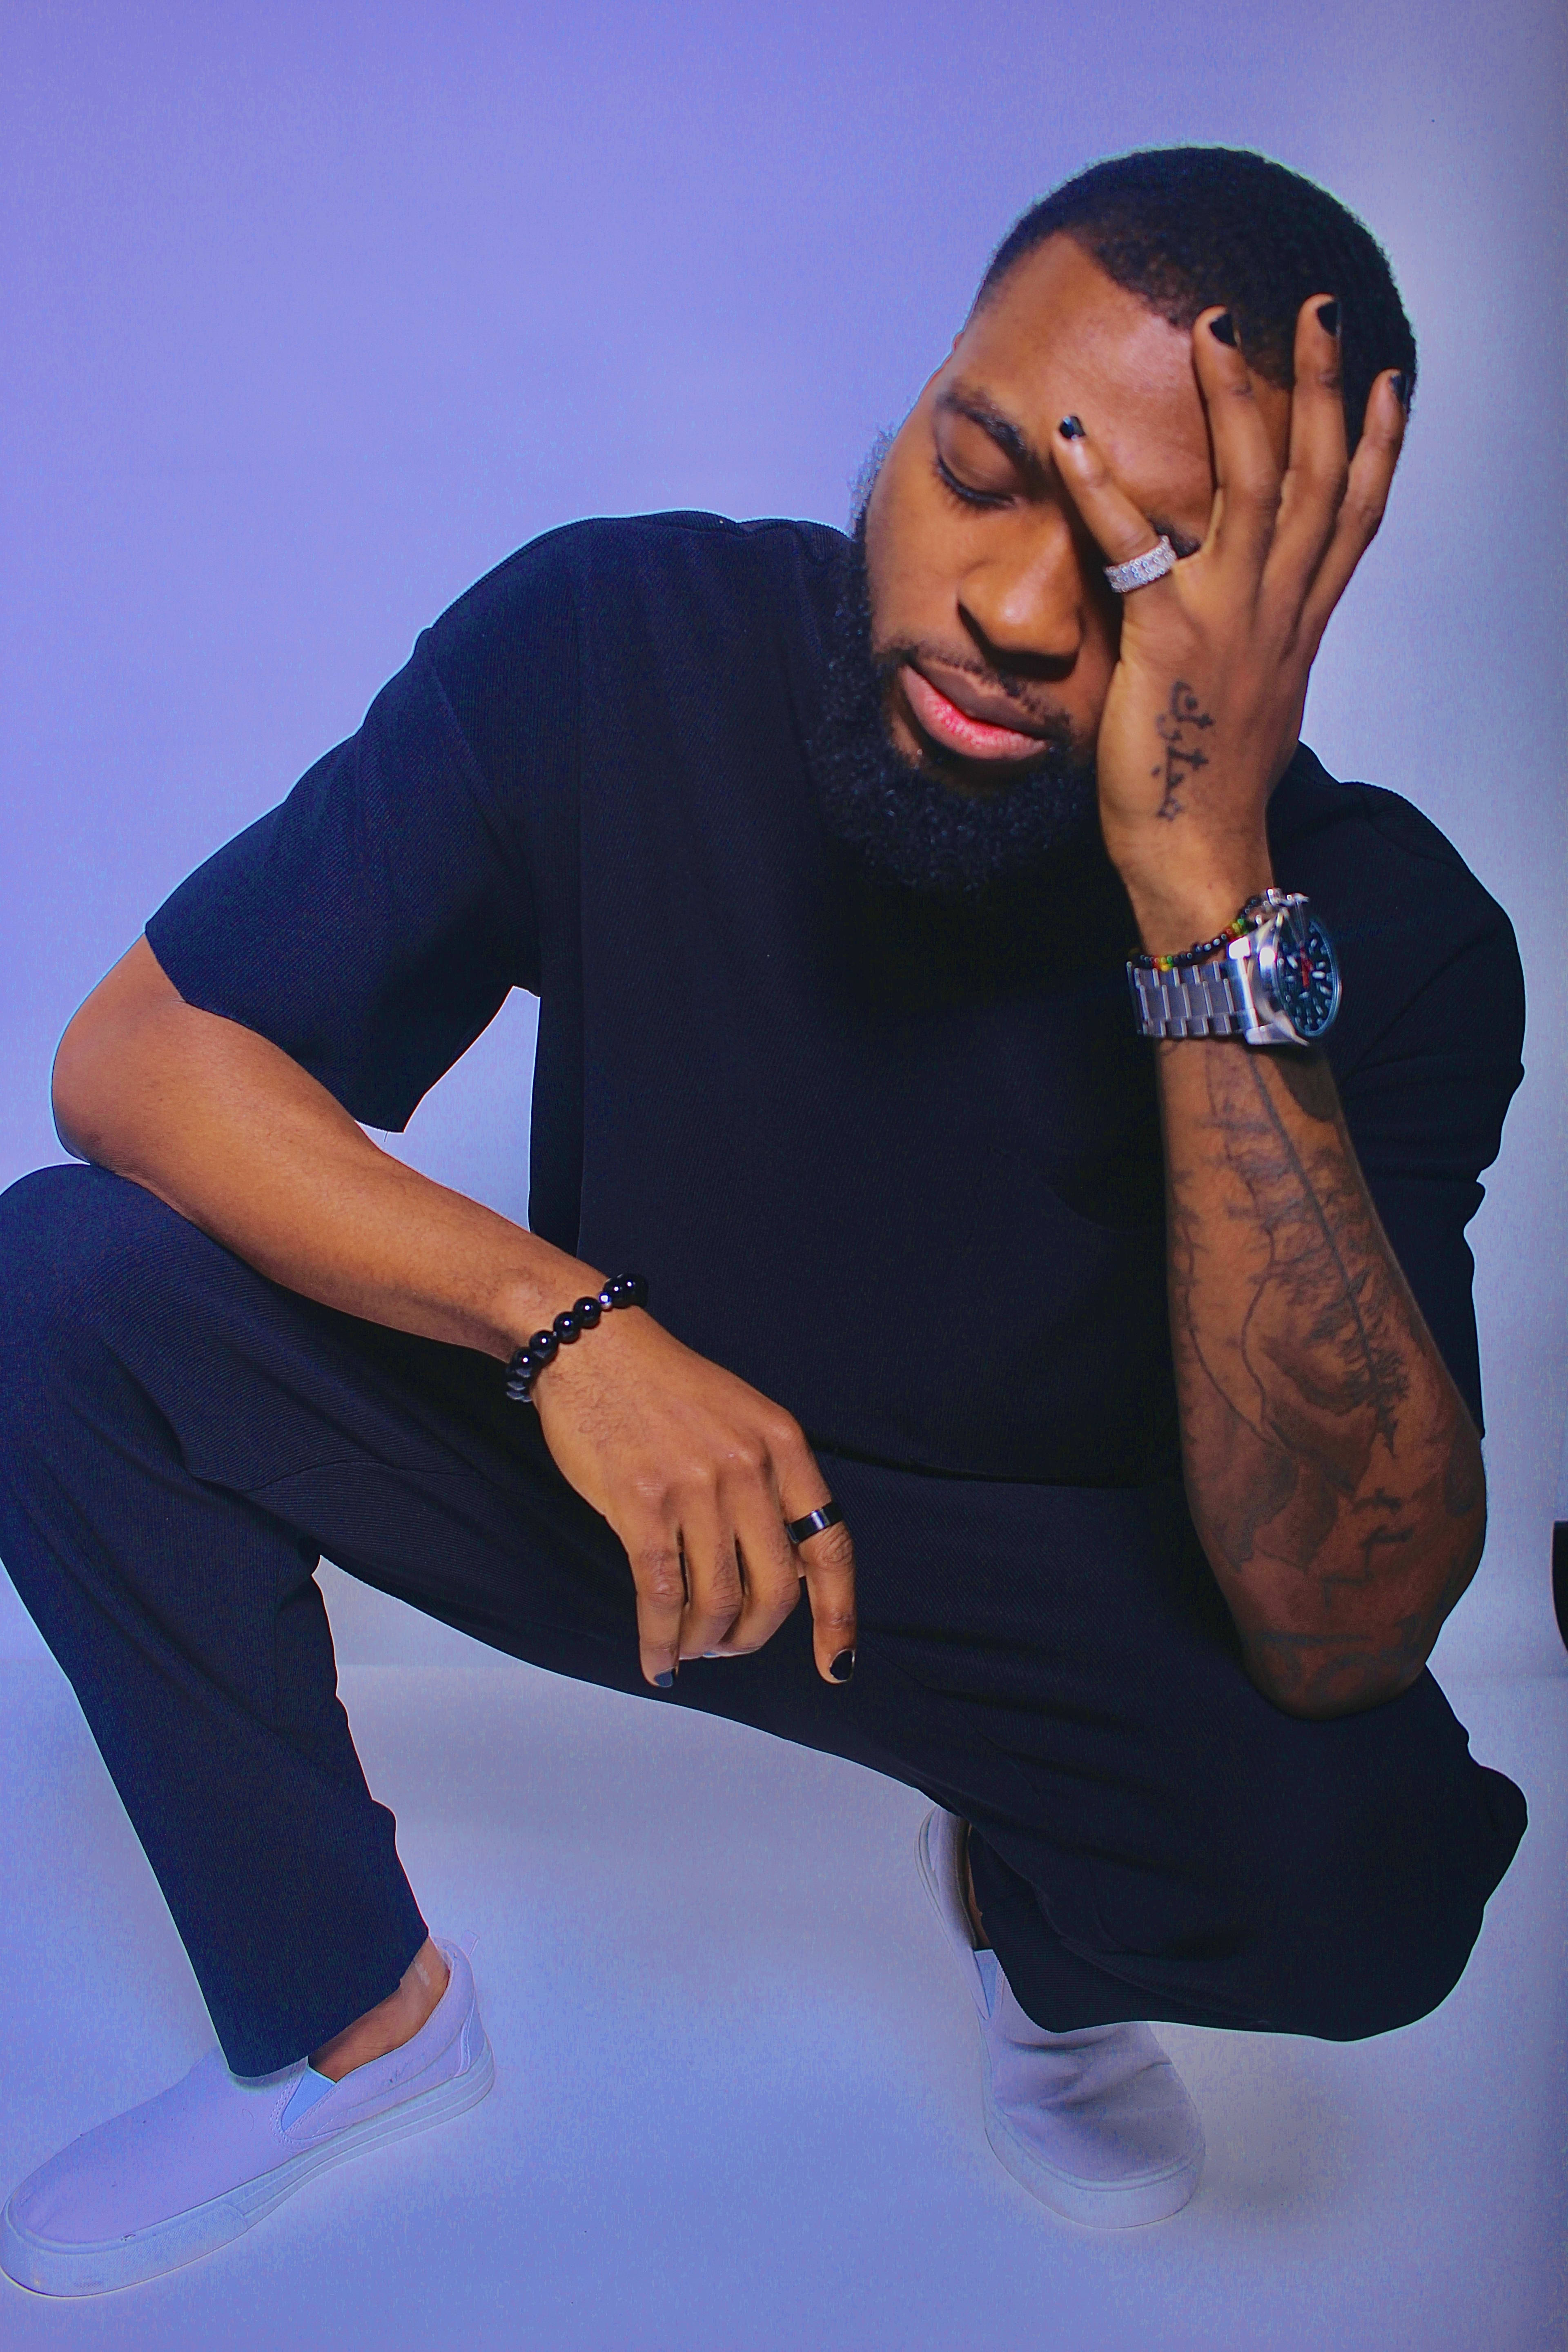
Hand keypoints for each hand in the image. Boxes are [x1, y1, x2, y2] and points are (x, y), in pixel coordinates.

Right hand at [529, 1301, 856, 1688]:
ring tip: (692, 1648)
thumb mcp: (742, 1419)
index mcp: (784, 1446)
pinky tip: (659, 1661)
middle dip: (754, 1636)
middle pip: (775, 1590)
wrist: (595, 1348)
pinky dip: (662, 1641)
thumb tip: (781, 1570)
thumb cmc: (665, 1388)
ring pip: (718, 1600)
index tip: (838, 1666)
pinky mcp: (641, 1504)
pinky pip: (661, 1596)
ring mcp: (696, 1488)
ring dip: (706, 1641)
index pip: (829, 1548)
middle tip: (730, 1646)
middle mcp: (749, 1468)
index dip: (839, 1617)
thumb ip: (767, 1485)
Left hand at [1053, 295, 1408, 953]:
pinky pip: (1132, 549)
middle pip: (1318, 478)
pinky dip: (1101, 487)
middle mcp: (1278, 611)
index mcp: (1300, 625)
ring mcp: (1229, 620)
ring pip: (1252, 487)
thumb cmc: (1210, 786)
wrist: (1199, 854)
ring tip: (1215, 325)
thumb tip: (1239, 622)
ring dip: (1235, 400)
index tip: (1388, 379)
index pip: (1355, 518)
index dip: (1378, 445)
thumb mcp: (1251, 699)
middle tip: (1316, 308)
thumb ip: (1251, 644)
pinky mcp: (1168, 640)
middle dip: (1323, 387)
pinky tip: (1073, 438)